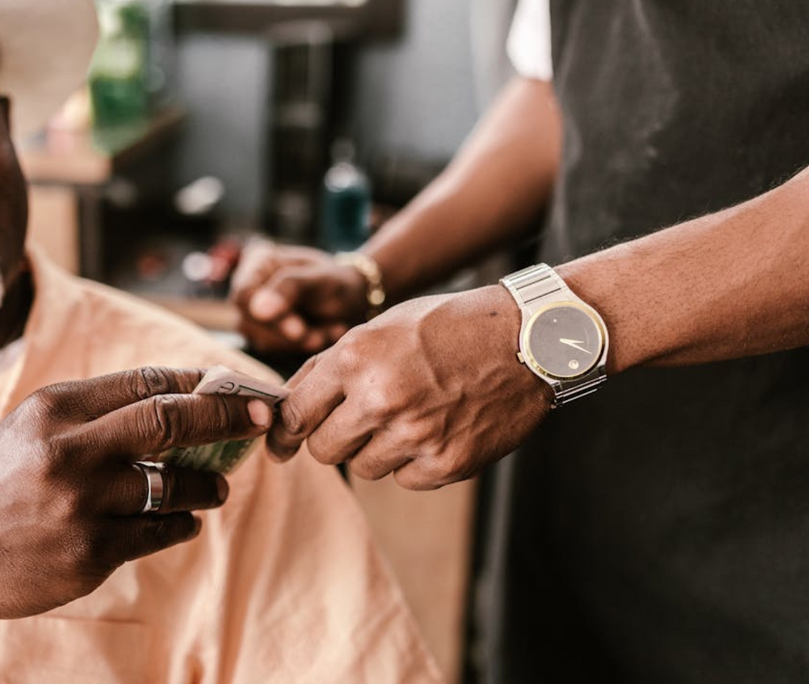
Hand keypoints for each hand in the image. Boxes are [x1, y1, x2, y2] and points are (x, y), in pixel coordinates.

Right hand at [0, 367, 272, 621]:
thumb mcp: (31, 428)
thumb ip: (95, 412)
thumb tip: (178, 396)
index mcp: (54, 408)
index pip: (146, 381)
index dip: (200, 382)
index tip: (233, 387)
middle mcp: (68, 451)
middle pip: (171, 419)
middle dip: (229, 416)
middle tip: (264, 418)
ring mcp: (81, 505)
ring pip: (174, 484)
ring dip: (209, 482)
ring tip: (217, 485)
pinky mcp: (90, 553)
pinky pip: (160, 532)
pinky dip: (183, 523)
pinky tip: (184, 520)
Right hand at [230, 240, 369, 352]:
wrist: (352, 303)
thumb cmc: (337, 284)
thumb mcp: (321, 280)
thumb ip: (290, 288)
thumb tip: (257, 310)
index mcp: (259, 261)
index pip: (244, 294)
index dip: (266, 316)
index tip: (298, 329)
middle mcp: (250, 287)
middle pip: (248, 321)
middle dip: (286, 334)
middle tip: (317, 337)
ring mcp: (253, 313)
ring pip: (260, 339)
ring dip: (296, 343)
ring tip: (325, 334)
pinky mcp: (263, 334)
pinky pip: (273, 349)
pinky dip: (300, 348)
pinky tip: (321, 337)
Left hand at [266, 286, 550, 489]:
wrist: (527, 340)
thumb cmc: (448, 327)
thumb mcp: (380, 328)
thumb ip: (330, 366)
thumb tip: (285, 406)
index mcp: (355, 357)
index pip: (296, 413)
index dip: (284, 432)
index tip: (282, 443)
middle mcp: (380, 398)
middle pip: (323, 449)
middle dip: (333, 438)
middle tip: (358, 421)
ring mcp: (414, 435)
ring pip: (363, 467)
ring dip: (377, 449)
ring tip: (409, 416)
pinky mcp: (446, 463)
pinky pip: (405, 480)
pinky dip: (415, 463)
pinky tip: (437, 429)